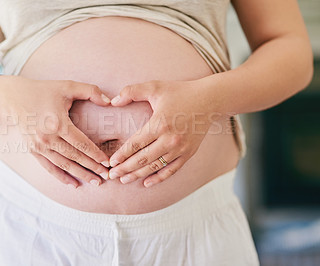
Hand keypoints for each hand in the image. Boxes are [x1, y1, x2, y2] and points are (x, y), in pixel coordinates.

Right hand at [3, 79, 110, 187]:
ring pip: (64, 165)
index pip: (81, 143)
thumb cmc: (43, 90)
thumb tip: (109, 102)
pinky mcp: (33, 150)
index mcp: (58, 123)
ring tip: (95, 182)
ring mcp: (39, 146)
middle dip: (92, 168)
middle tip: (107, 177)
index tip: (107, 162)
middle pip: (75, 157)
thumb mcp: (67, 86)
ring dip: (80, 175)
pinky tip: (74, 184)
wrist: (12, 98)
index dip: (95, 154)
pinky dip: (62, 177)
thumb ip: (90, 91)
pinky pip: (49, 168)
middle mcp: (48, 138)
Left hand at [108, 80, 227, 186]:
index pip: (136, 144)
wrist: (210, 100)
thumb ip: (132, 91)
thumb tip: (113, 102)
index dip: (122, 155)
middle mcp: (170, 139)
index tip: (111, 162)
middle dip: (125, 169)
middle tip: (112, 175)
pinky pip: (171, 169)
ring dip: (138, 175)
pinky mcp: (188, 153)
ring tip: (124, 180)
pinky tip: (147, 183)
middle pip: (143, 159)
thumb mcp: (155, 86)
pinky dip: (159, 178)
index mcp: (160, 124)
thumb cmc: (180, 92)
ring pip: (155, 166)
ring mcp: (180, 148)